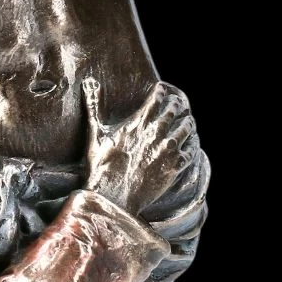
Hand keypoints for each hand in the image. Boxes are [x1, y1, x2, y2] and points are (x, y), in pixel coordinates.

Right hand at [83, 78, 196, 215]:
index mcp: (137, 124)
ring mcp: (167, 150)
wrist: (113, 198)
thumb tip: (88, 82)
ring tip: (188, 119)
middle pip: (173, 111)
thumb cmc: (101, 166)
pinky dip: (193, 144)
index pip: (155, 100)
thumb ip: (93, 106)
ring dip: (188, 121)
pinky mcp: (174, 167)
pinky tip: (193, 142)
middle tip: (178, 102)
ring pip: (185, 129)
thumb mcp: (94, 134)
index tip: (162, 88)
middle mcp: (155, 134)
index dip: (160, 92)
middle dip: (176, 104)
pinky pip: (191, 151)